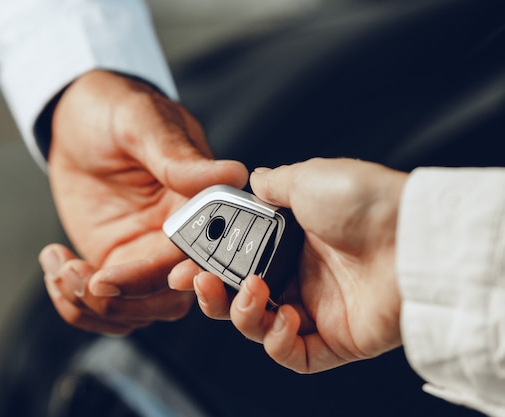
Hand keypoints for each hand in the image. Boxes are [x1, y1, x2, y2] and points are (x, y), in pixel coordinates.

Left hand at [39, 70, 247, 334]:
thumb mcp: (143, 124)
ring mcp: (143, 256)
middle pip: (169, 299)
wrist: (76, 119)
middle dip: (122, 300)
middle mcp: (177, 239)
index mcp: (199, 205)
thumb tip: (234, 175)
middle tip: (82, 276)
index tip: (133, 277)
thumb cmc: (115, 109)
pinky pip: (101, 305)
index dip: (178, 278)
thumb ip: (180, 158)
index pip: (203, 255)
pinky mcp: (112, 263)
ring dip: (91, 306)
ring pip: (134, 312)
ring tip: (58, 266)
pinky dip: (74, 303)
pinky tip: (54, 264)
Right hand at [170, 158, 406, 371]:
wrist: (412, 235)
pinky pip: (294, 356)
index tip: (183, 263)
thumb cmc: (366, 202)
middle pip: (239, 298)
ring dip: (242, 314)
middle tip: (197, 282)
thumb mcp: (307, 178)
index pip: (236, 260)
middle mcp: (300, 276)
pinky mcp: (336, 340)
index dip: (207, 264)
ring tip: (252, 291)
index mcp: (291, 241)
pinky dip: (278, 343)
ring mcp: (317, 309)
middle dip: (211, 294)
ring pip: (258, 327)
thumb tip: (254, 180)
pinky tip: (284, 318)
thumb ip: (272, 185)